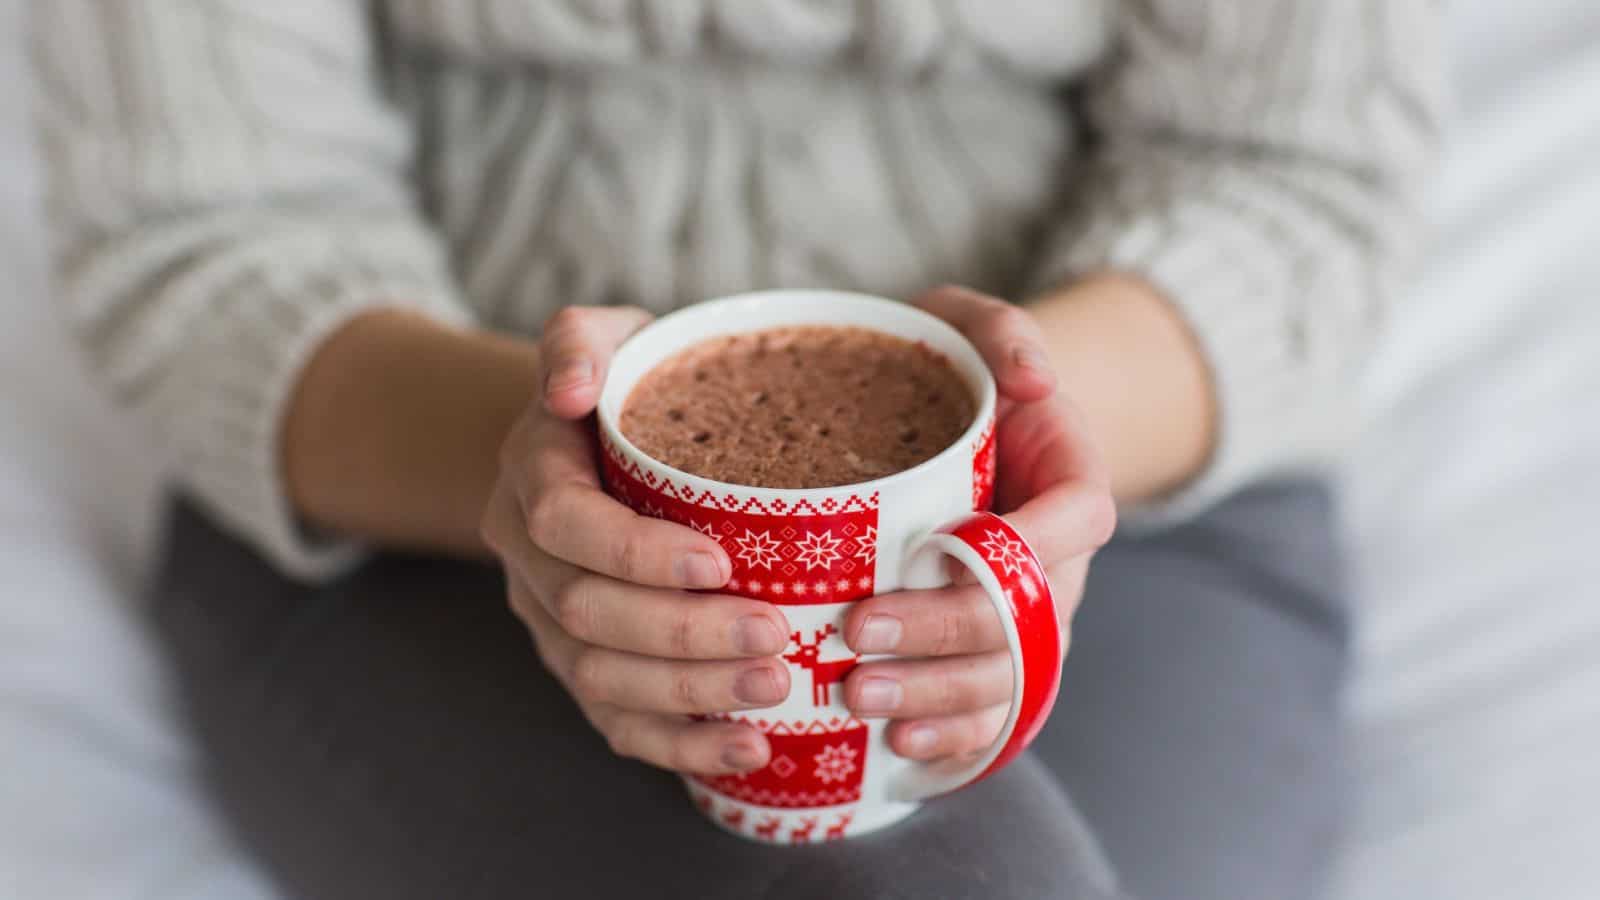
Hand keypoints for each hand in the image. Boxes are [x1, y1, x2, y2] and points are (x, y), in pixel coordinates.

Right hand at [480, 307, 792, 775]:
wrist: (595, 442)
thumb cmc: (627, 386)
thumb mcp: (606, 338)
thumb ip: (580, 340)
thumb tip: (568, 387)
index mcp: (533, 475)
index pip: (564, 523)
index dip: (636, 552)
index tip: (721, 562)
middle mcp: (529, 556)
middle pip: (586, 614)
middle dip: (683, 635)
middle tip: (776, 635)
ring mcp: (551, 621)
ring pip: (599, 678)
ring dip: (689, 694)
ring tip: (775, 687)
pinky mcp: (584, 667)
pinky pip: (618, 724)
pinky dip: (682, 746)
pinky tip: (752, 748)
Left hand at [839, 286, 1116, 759]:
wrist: (970, 434)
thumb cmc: (961, 379)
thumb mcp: (974, 329)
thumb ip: (1002, 333)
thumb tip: (1033, 375)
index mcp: (1071, 482)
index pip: (1073, 517)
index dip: (1015, 546)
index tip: (932, 553)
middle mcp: (1062, 562)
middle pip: (1028, 613)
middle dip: (947, 634)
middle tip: (859, 638)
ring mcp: (1035, 619)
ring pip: (1012, 676)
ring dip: (941, 696)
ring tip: (862, 697)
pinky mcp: (1000, 657)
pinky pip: (997, 712)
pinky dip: (959, 738)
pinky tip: (902, 749)